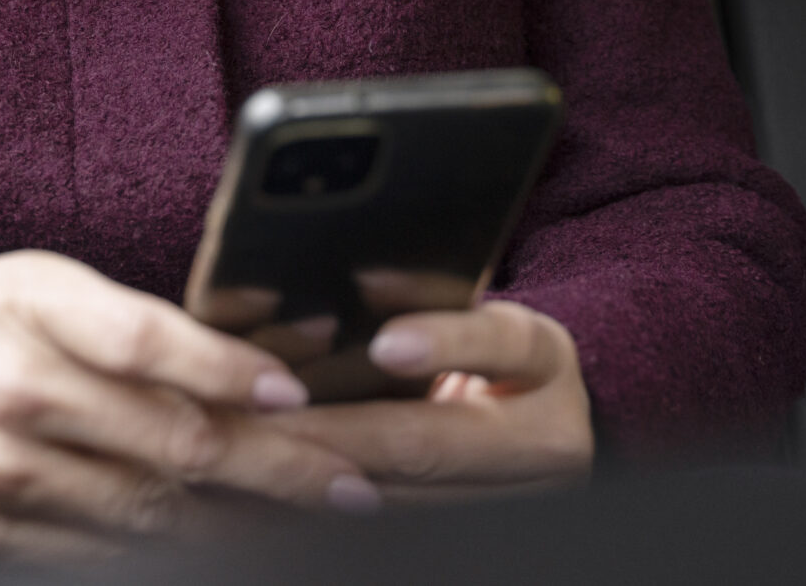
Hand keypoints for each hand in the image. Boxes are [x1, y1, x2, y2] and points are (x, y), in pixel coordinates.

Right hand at [0, 251, 378, 560]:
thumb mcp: (30, 284)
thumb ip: (128, 322)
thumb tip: (251, 364)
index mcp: (32, 306)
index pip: (148, 339)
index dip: (230, 369)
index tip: (297, 393)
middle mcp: (16, 391)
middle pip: (173, 442)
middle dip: (280, 469)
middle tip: (356, 482)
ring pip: (150, 512)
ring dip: (244, 523)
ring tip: (319, 521)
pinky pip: (99, 554)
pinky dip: (170, 553)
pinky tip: (225, 546)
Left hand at [259, 302, 593, 498]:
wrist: (529, 417)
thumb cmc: (481, 346)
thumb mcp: (475, 312)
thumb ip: (424, 301)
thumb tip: (350, 282)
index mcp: (545, 361)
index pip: (500, 342)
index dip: (443, 343)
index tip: (385, 345)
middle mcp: (546, 436)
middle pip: (433, 439)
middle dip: (339, 430)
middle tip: (268, 413)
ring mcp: (515, 495)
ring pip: (403, 493)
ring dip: (321, 469)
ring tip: (259, 445)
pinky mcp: (473, 525)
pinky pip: (391, 515)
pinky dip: (331, 494)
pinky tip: (282, 479)